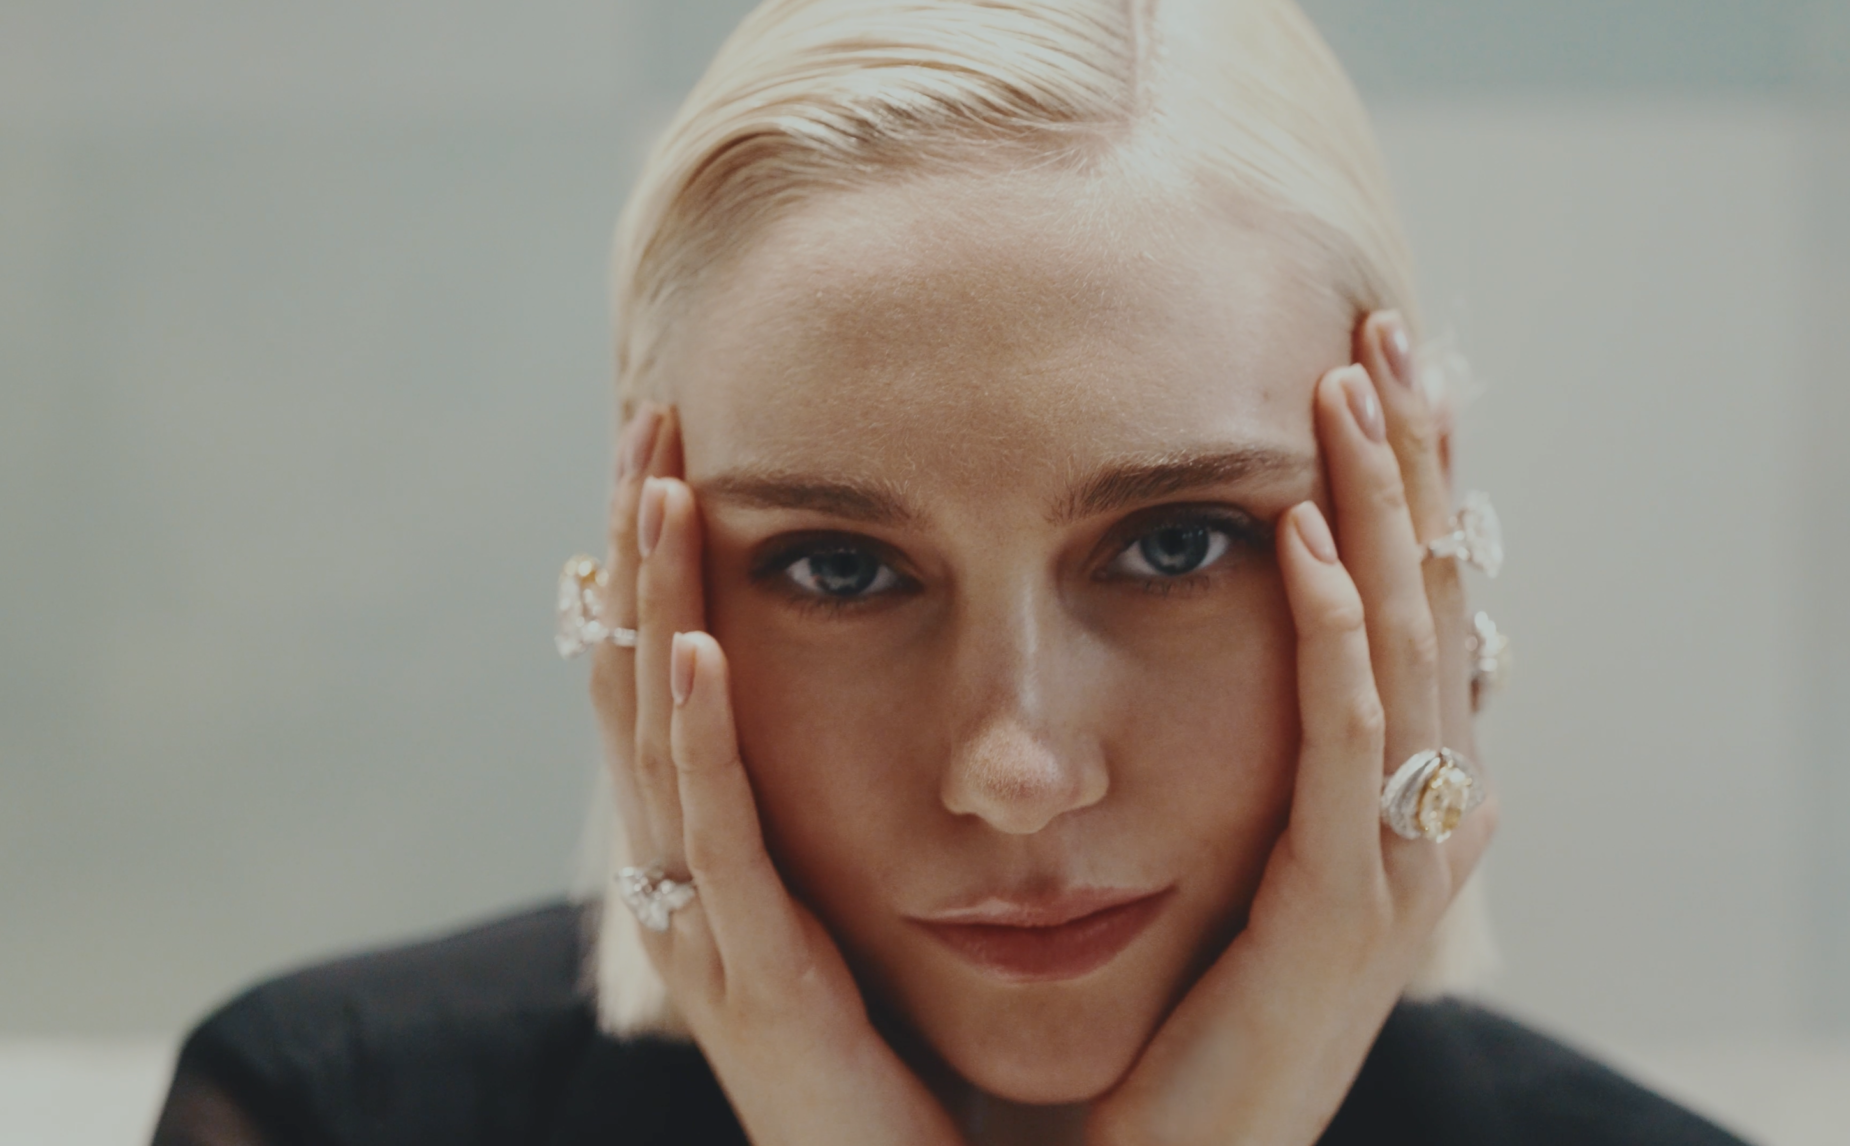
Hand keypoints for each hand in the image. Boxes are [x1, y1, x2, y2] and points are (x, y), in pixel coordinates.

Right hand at [588, 407, 963, 1145]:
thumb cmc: (899, 1055)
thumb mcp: (865, 901)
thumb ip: (856, 805)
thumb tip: (902, 695)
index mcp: (716, 849)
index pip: (669, 673)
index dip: (663, 562)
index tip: (679, 444)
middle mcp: (689, 875)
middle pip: (638, 682)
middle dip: (639, 551)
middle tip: (652, 419)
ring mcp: (707, 926)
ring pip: (660, 739)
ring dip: (656, 608)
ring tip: (657, 488)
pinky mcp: (754, 979)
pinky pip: (718, 842)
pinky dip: (698, 741)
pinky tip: (699, 651)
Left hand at [1086, 312, 1497, 1145]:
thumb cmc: (1215, 1005)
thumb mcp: (1268, 850)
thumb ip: (1304, 744)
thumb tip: (1321, 621)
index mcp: (1416, 787)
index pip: (1427, 597)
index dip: (1415, 476)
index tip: (1381, 359)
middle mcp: (1432, 809)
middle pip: (1438, 597)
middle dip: (1412, 459)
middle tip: (1385, 329)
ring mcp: (1401, 861)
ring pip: (1409, 649)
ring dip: (1382, 510)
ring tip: (1350, 388)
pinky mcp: (1341, 908)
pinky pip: (1345, 748)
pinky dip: (1335, 637)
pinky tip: (1309, 542)